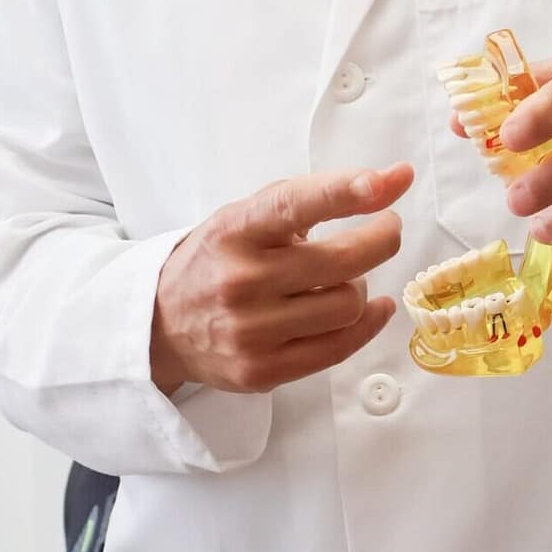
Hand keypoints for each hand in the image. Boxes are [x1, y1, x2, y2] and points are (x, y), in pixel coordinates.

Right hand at [150, 164, 413, 394]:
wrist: (161, 324)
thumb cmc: (216, 262)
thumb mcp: (242, 217)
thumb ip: (306, 198)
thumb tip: (390, 182)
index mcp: (234, 231)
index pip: (294, 204)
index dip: (344, 192)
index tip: (385, 182)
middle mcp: (240, 280)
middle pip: (341, 261)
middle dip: (381, 239)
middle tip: (387, 228)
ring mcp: (250, 330)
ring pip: (348, 304)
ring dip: (360, 286)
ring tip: (345, 278)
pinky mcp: (262, 370)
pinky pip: (339, 347)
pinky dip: (367, 324)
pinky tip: (371, 308)